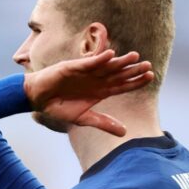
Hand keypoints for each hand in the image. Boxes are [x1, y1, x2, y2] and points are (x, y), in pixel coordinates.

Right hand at [23, 50, 154, 135]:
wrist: (37, 100)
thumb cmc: (58, 107)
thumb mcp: (83, 118)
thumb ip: (103, 123)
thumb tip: (125, 133)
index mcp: (99, 91)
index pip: (122, 85)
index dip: (136, 81)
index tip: (151, 77)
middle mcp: (95, 80)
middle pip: (118, 74)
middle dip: (132, 70)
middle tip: (148, 65)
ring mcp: (85, 72)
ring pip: (106, 66)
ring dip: (120, 61)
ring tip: (135, 56)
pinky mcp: (72, 67)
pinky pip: (88, 63)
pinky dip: (99, 59)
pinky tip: (111, 55)